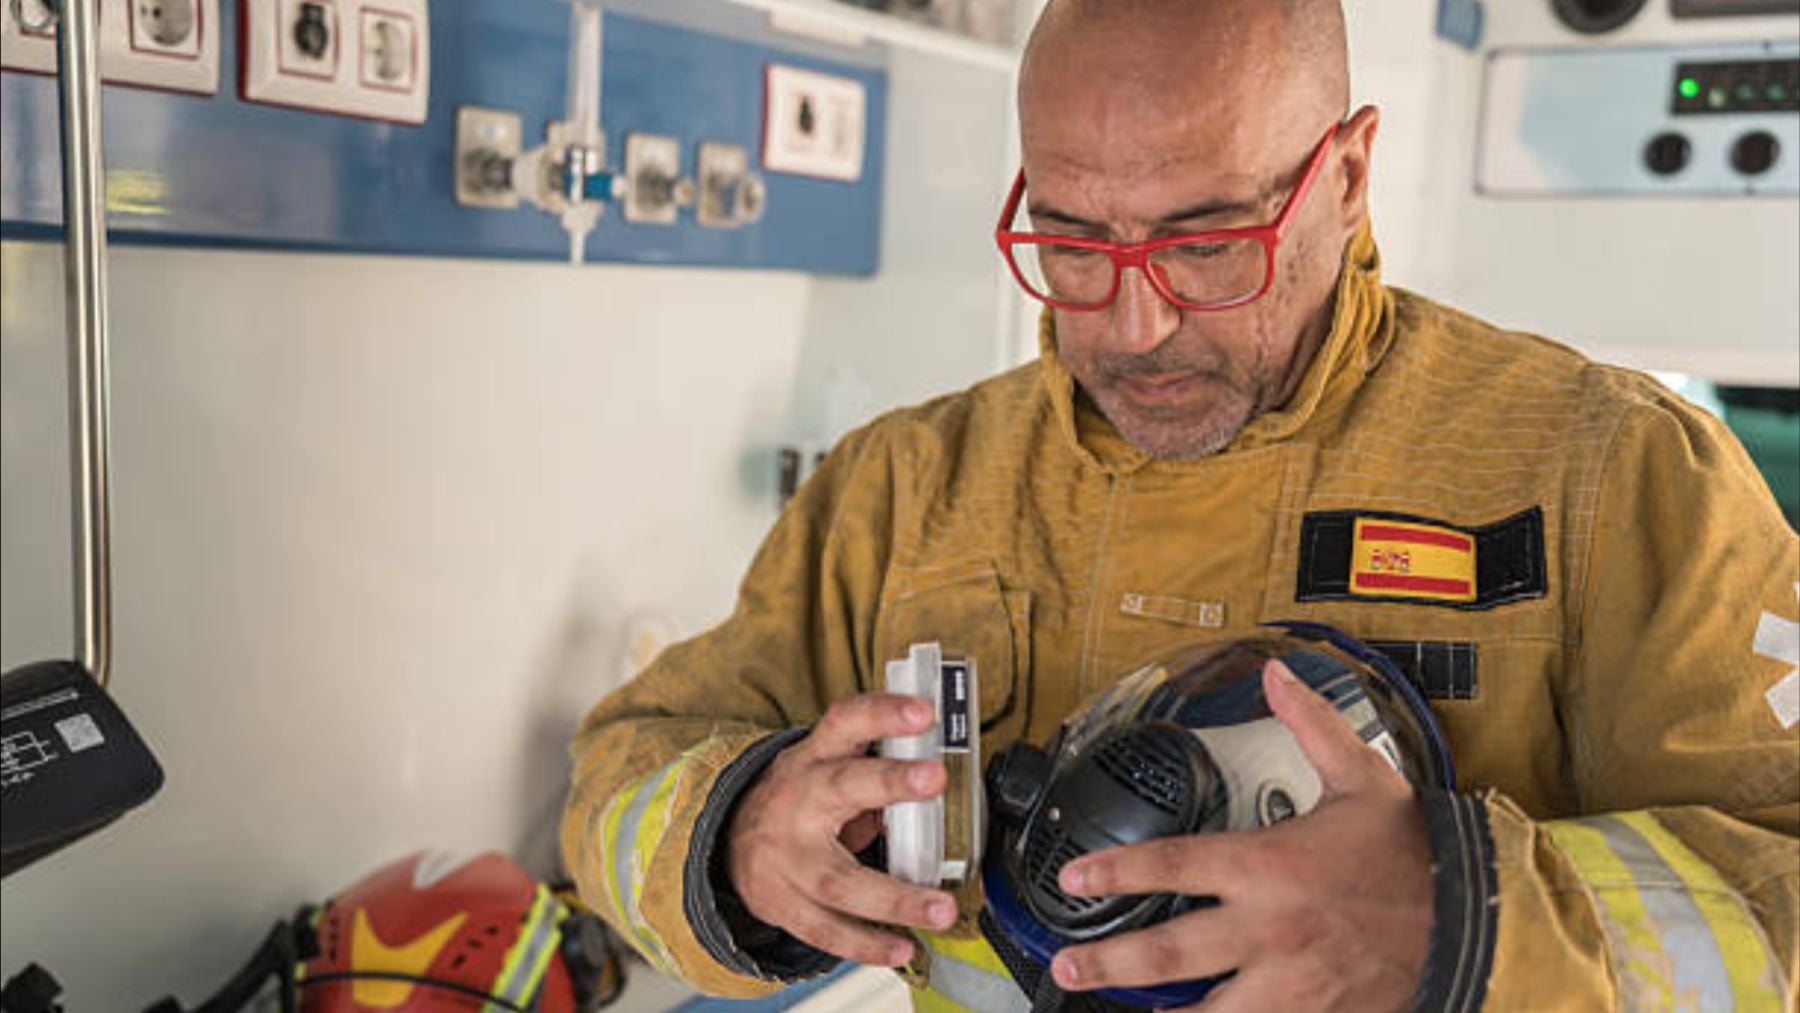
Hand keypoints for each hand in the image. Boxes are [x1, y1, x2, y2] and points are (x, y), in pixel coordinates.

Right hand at [727, 693, 959, 966]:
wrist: (727, 843)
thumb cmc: (799, 800)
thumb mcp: (827, 771)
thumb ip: (873, 780)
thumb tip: (934, 801)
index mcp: (815, 759)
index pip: (847, 723)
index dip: (883, 713)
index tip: (924, 712)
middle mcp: (798, 802)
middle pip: (841, 788)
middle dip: (890, 782)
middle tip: (935, 777)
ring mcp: (786, 858)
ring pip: (839, 880)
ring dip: (895, 897)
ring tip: (941, 908)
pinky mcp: (781, 904)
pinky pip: (826, 928)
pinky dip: (867, 943)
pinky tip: (903, 947)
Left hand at [1049, 660, 1433, 1011]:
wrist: (1479, 918)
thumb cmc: (1414, 853)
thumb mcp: (1363, 778)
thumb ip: (1310, 725)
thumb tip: (1277, 673)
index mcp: (1270, 866)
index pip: (1172, 865)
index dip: (1115, 870)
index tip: (1076, 877)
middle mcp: (1270, 930)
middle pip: (1168, 952)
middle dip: (1107, 961)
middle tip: (1066, 965)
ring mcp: (1292, 985)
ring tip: (1116, 1012)